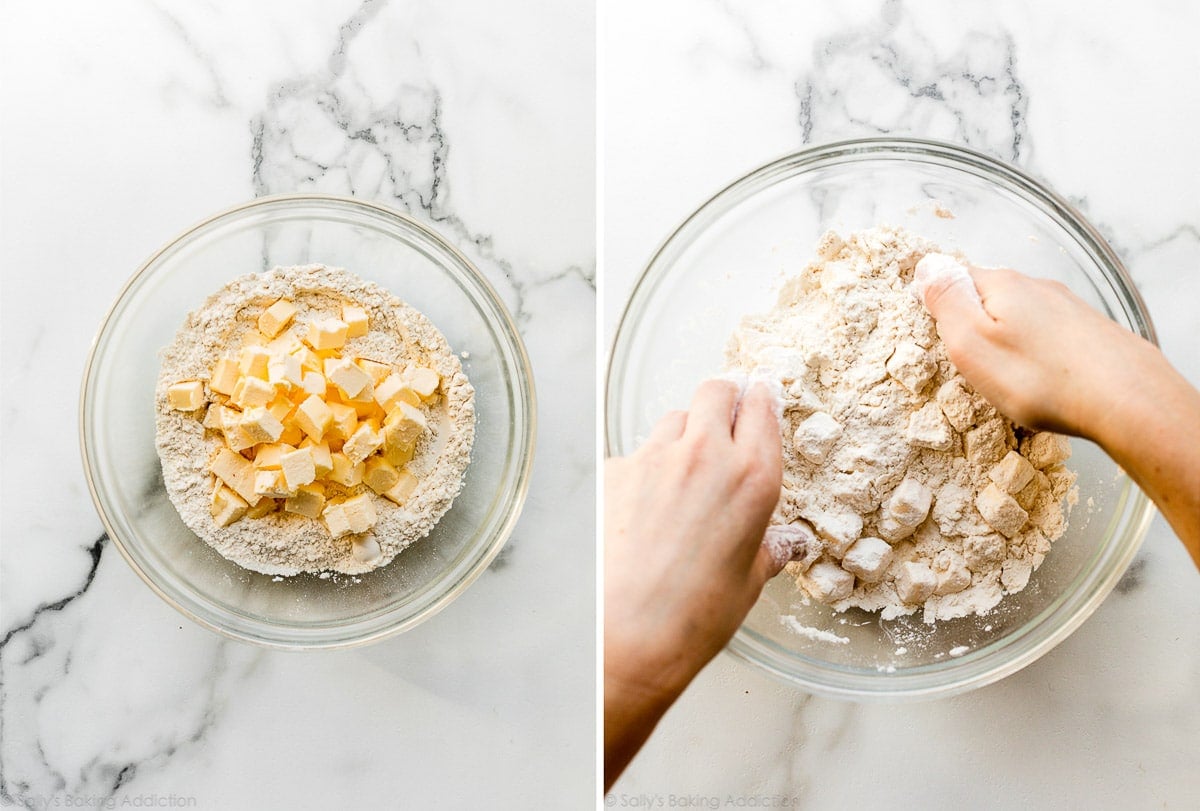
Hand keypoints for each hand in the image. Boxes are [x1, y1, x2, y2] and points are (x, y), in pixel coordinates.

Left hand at [604, 379, 790, 787]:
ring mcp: (654, 458)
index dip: (759, 400)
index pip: (761, 405)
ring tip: (680, 479)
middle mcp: (705, 455)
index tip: (757, 401)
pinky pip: (634, 454)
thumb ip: (769, 548)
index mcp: (753, 477)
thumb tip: (787, 544)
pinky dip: (642, 471)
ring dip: (681, 436)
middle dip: (721, 402)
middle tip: (720, 426)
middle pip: (715, 391)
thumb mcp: (749, 580)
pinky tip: (640, 510)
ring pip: (673, 419)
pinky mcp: (613, 470)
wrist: (626, 634)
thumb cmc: (695, 616)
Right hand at [917, 262, 1154, 436]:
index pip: (954, 279)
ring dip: (1006, 341)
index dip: (939, 306)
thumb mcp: (972, 343)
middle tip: (970, 367)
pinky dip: (1036, 354)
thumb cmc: (1040, 377)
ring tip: (1006, 379)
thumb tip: (926, 267)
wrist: (1128, 398)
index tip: (938, 340)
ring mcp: (1066, 307)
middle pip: (988, 298)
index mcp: (1000, 285)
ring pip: (1020, 317)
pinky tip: (1041, 380)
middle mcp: (1035, 287)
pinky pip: (1047, 336)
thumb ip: (945, 302)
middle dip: (973, 325)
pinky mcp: (1089, 331)